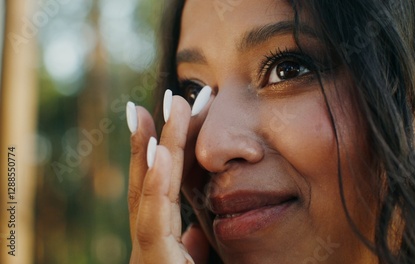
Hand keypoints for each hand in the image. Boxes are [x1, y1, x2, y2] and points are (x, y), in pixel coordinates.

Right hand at [126, 87, 212, 263]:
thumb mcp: (193, 263)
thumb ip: (191, 246)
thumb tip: (196, 231)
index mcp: (159, 237)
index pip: (162, 186)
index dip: (165, 149)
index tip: (174, 116)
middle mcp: (148, 240)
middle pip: (150, 179)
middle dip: (156, 135)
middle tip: (169, 96)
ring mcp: (146, 252)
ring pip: (148, 191)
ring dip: (155, 146)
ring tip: (164, 109)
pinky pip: (152, 221)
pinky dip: (155, 185)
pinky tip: (160, 154)